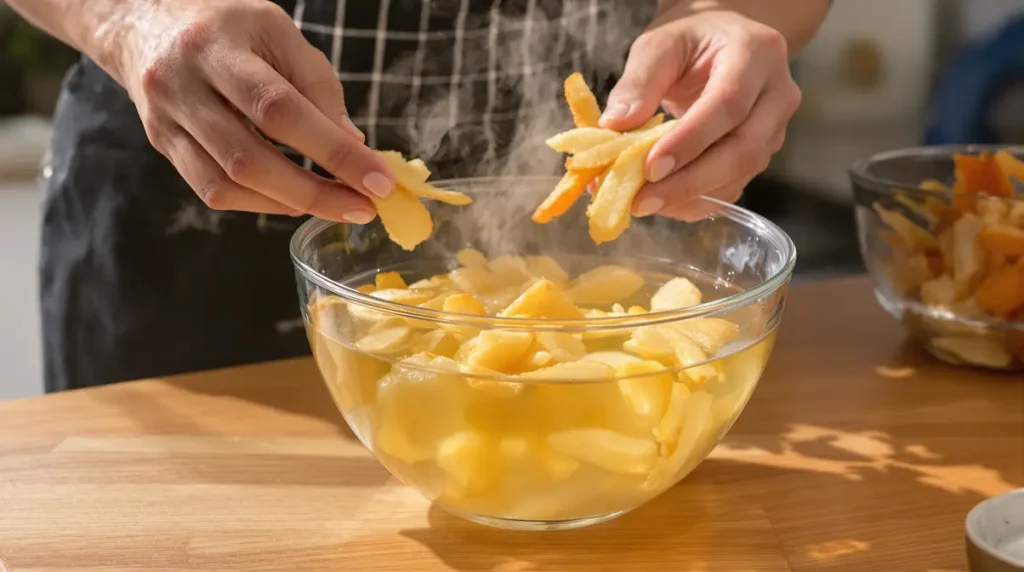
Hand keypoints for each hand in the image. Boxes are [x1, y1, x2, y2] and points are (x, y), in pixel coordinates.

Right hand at [91, 0, 391, 222]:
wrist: (142, 20)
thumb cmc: (225, 24)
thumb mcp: (276, 29)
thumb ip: (316, 83)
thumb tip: (353, 144)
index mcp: (216, 46)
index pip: (280, 110)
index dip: (334, 152)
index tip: (378, 180)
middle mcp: (182, 86)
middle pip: (251, 158)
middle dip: (316, 192)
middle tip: (364, 206)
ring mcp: (166, 120)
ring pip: (228, 184)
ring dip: (290, 203)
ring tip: (337, 205)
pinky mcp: (162, 145)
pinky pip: (212, 191)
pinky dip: (260, 203)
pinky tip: (293, 199)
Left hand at [600, 10, 801, 220]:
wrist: (723, 42)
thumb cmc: (692, 39)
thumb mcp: (660, 44)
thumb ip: (639, 82)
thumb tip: (615, 127)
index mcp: (756, 54)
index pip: (728, 104)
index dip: (690, 141)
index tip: (651, 167)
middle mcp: (777, 93)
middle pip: (742, 149)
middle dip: (689, 181)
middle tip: (643, 201)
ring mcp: (775, 128)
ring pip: (740, 174)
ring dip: (690, 196)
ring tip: (645, 203)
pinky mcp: (762, 153)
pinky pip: (734, 187)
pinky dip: (697, 201)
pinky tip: (664, 202)